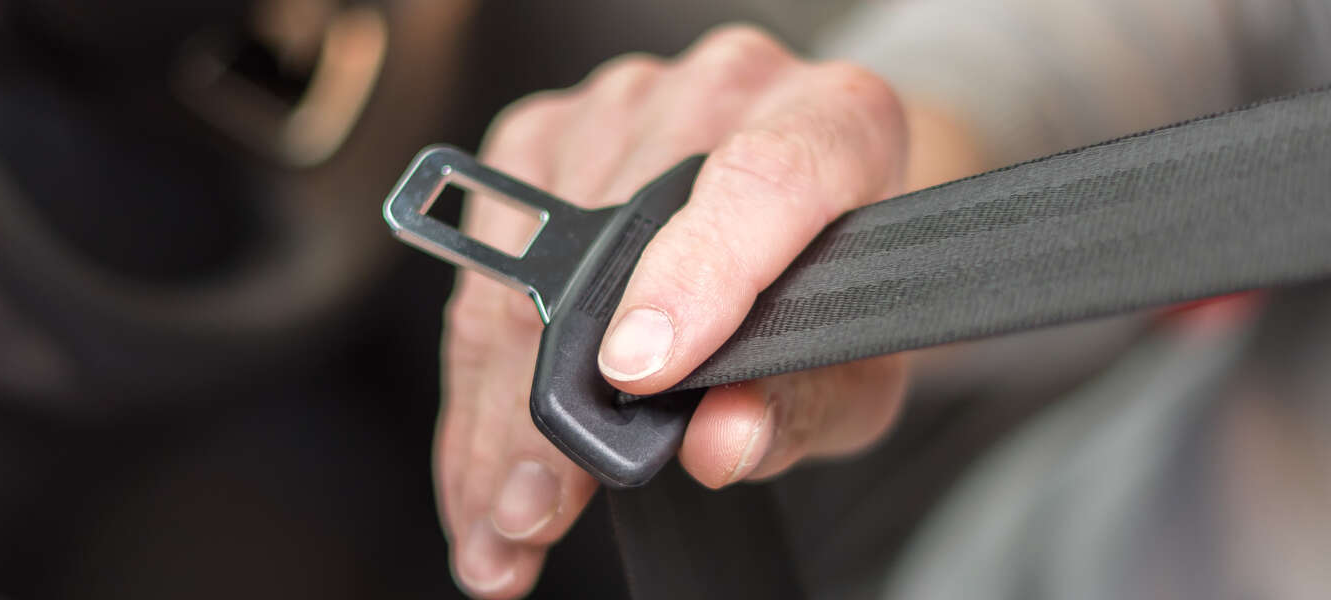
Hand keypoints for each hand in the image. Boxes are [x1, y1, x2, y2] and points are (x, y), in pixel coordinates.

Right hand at [434, 25, 914, 598]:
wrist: (824, 212)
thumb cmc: (843, 284)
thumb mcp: (857, 368)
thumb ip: (799, 406)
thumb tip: (718, 444)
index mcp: (832, 121)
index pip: (761, 182)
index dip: (695, 279)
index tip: (638, 377)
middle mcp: (724, 91)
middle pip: (610, 250)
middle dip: (553, 407)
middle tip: (533, 515)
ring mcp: (624, 103)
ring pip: (527, 272)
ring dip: (495, 416)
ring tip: (497, 521)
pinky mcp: (544, 134)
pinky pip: (483, 267)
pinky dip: (473, 380)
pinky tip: (478, 459)